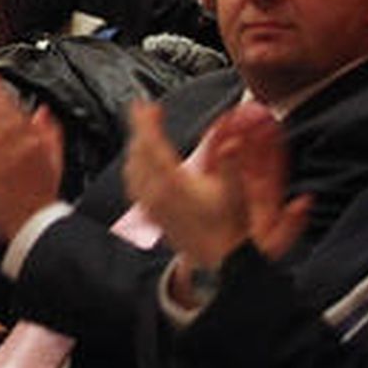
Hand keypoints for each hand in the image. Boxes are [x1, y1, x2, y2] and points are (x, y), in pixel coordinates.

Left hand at [124, 101, 309, 276]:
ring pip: (132, 168)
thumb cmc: (228, 229)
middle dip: (140, 129)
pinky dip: (135, 165)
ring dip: (136, 146)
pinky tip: (138, 162)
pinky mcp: (151, 213)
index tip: (143, 105)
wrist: (218, 262)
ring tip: (142, 131)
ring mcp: (151, 205)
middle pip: (138, 153)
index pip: (152, 145)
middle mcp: (156, 193)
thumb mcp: (235, 193)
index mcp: (173, 184)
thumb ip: (230, 165)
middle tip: (144, 111)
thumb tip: (230, 143)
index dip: (146, 123)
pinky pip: (133, 183)